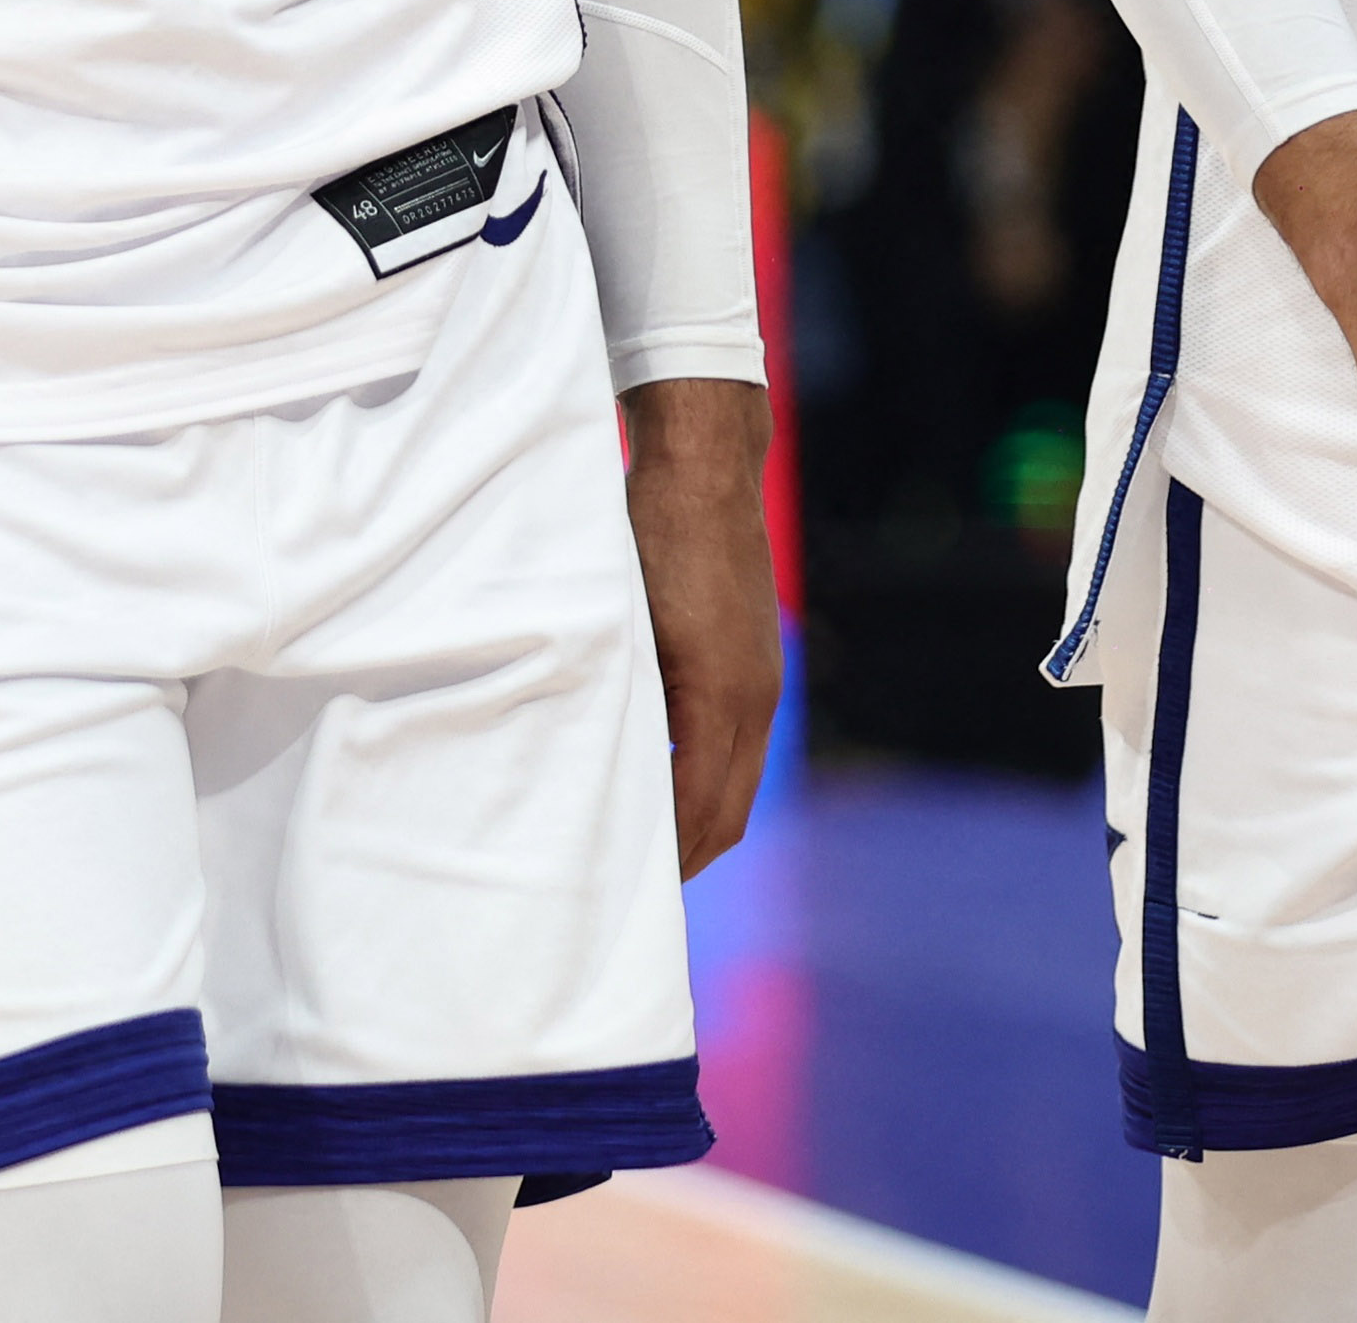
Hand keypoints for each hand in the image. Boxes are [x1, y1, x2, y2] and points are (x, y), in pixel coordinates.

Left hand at [623, 377, 782, 875]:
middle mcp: (755, 699)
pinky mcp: (757, 662)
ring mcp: (762, 681)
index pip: (697, 811)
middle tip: (632, 887)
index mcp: (719, 698)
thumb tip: (593, 763)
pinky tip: (665, 779)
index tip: (622, 887)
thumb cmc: (650, 535)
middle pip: (729, 814)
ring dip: (700, 821)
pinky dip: (709, 779)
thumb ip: (618, 695)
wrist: (703, 467)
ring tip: (645, 844)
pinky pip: (740, 747)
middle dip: (686, 857)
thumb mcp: (623, 620)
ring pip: (739, 784)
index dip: (664, 858)